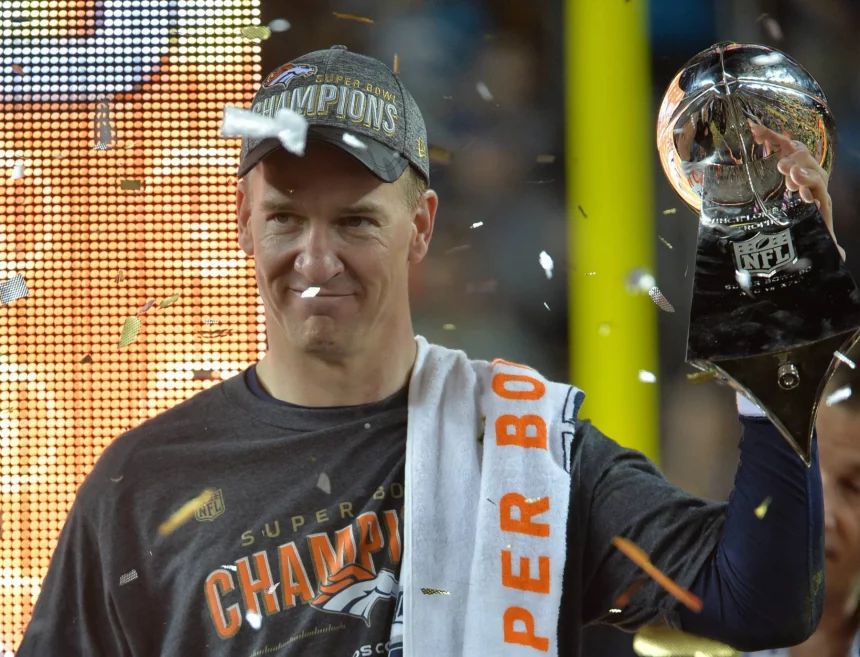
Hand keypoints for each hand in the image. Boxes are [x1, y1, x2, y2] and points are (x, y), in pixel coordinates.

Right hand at [749, 122, 844, 260]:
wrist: (794, 210)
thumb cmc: (804, 224)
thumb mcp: (814, 235)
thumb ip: (825, 243)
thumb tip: (841, 256)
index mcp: (818, 196)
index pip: (817, 187)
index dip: (808, 185)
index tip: (798, 188)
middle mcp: (812, 178)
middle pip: (809, 167)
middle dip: (798, 167)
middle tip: (784, 171)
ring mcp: (799, 165)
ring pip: (797, 153)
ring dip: (785, 151)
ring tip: (769, 150)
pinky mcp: (786, 157)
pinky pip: (779, 143)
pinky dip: (768, 136)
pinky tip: (754, 130)